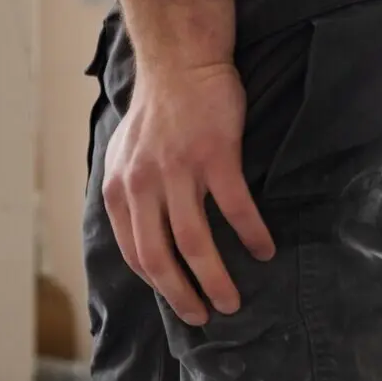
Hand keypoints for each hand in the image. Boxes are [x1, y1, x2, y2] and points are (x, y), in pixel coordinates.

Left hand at [102, 61, 274, 325]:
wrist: (180, 64)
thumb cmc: (156, 113)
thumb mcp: (123, 158)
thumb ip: (128, 196)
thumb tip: (138, 236)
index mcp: (117, 190)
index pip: (133, 253)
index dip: (157, 284)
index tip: (178, 301)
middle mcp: (141, 186)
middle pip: (160, 258)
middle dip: (182, 295)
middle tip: (205, 316)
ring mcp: (177, 172)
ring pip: (195, 242)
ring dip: (216, 277)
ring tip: (233, 300)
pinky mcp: (214, 156)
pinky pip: (234, 208)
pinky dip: (251, 234)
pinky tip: (264, 250)